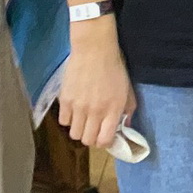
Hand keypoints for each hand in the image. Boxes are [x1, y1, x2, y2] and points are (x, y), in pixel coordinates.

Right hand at [58, 19, 136, 150]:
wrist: (94, 51)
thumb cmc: (115, 68)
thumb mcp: (127, 89)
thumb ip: (128, 109)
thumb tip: (126, 125)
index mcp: (113, 109)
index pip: (105, 140)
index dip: (105, 142)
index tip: (106, 136)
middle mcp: (95, 112)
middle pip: (88, 140)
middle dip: (92, 138)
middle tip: (95, 128)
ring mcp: (79, 108)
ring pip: (74, 134)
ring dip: (80, 130)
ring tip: (85, 119)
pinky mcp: (65, 101)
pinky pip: (64, 121)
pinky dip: (69, 119)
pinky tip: (75, 111)